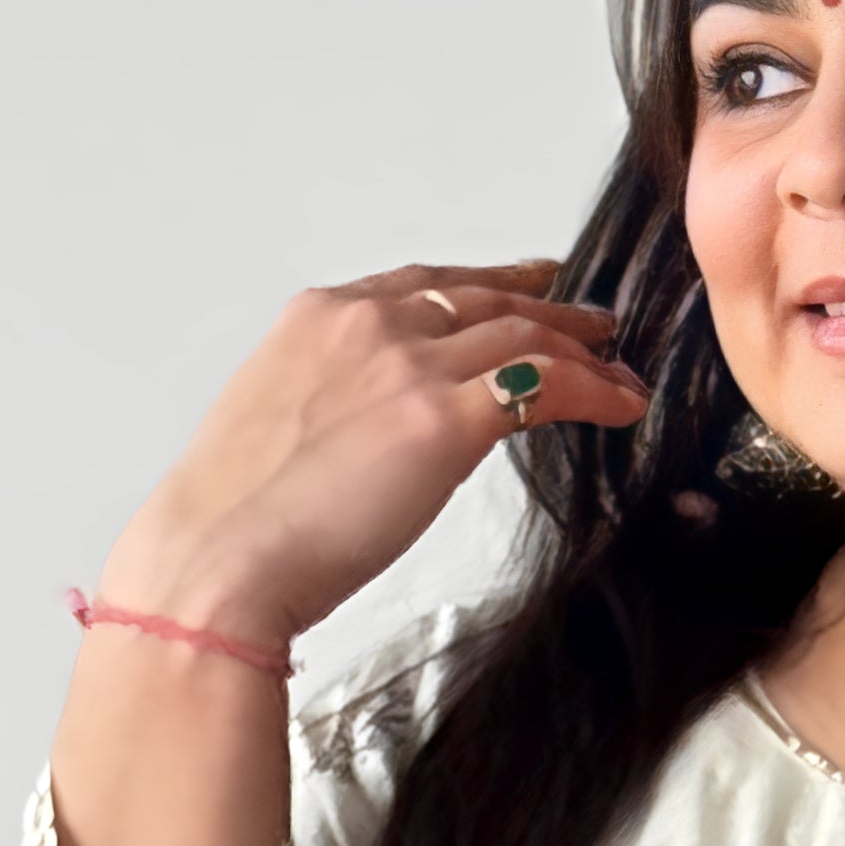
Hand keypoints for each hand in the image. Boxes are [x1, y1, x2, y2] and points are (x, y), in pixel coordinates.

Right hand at [100, 258, 649, 641]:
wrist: (221, 561)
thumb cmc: (236, 520)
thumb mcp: (281, 424)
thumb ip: (339, 402)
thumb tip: (386, 427)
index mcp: (318, 319)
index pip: (425, 284)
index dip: (488, 284)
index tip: (524, 288)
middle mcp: (365, 324)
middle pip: (484, 300)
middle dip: (548, 310)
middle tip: (592, 326)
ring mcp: (407, 364)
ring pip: (524, 334)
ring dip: (583, 350)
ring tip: (618, 369)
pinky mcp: (443, 418)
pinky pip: (546, 386)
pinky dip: (596, 391)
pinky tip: (623, 405)